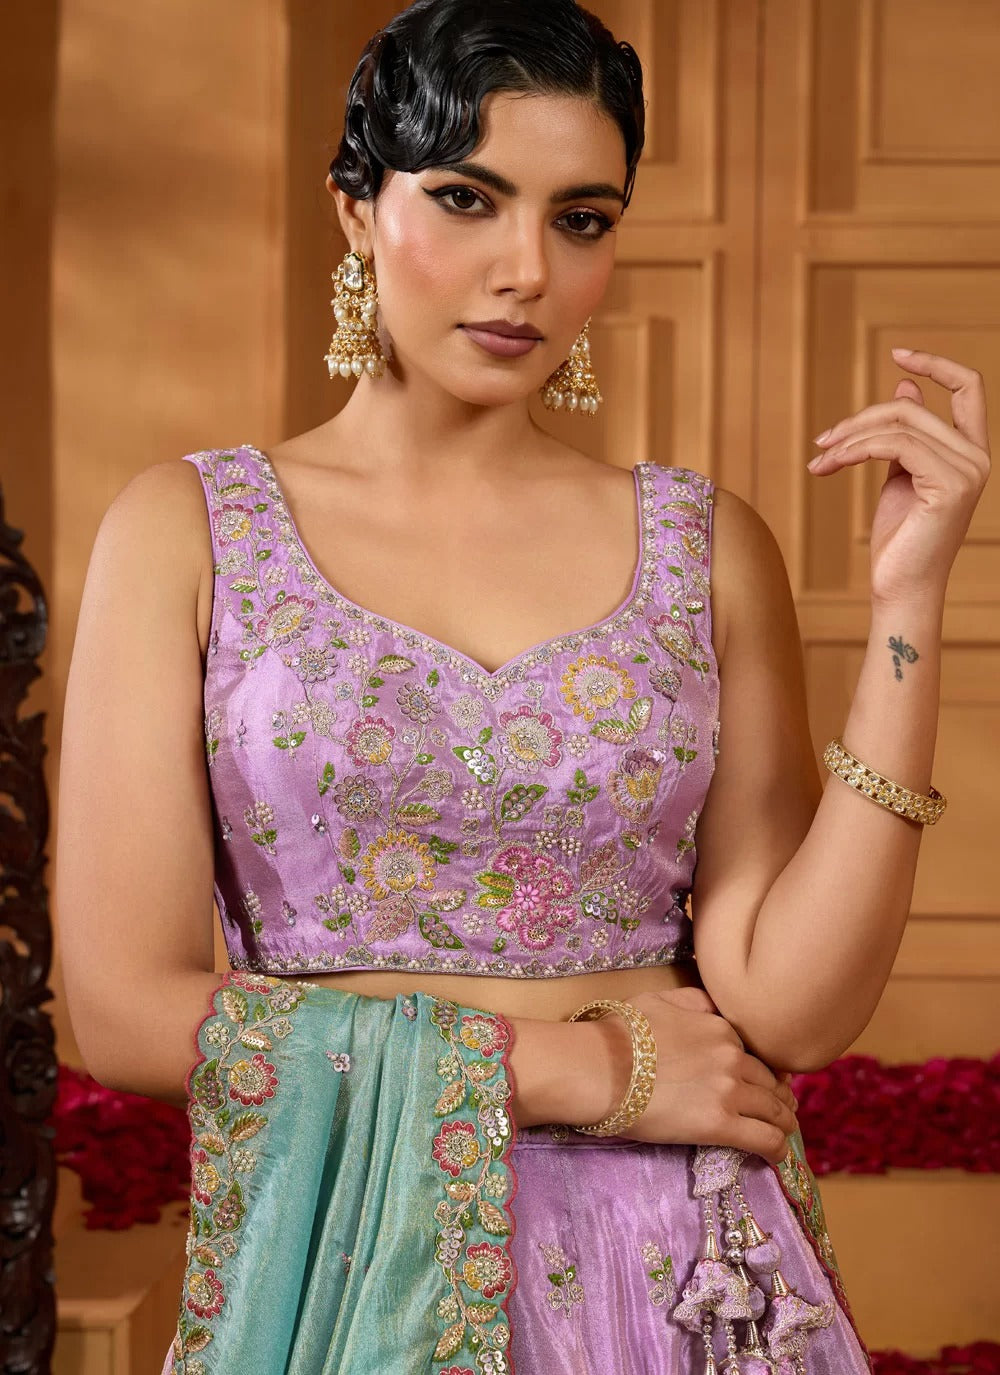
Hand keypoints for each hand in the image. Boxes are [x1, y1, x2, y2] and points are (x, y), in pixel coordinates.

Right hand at [600, 986, 799, 1164]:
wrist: (600, 1068)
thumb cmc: (620, 1033)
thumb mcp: (659, 1001)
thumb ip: (693, 1001)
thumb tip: (713, 1007)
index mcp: (720, 1028)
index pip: (755, 1053)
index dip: (763, 1070)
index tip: (766, 1082)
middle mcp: (732, 1057)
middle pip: (770, 1082)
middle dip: (779, 1097)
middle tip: (782, 1111)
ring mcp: (728, 1091)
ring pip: (774, 1111)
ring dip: (783, 1123)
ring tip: (784, 1133)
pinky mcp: (719, 1124)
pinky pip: (764, 1139)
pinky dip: (777, 1149)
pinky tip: (778, 1156)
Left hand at [808, 349, 990, 605]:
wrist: (901, 589)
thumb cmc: (899, 539)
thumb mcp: (900, 477)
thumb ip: (906, 435)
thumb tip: (905, 389)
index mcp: (970, 452)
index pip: (970, 387)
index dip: (936, 363)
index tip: (897, 352)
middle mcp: (978, 458)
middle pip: (912, 408)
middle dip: (859, 419)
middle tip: (822, 441)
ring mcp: (968, 471)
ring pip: (900, 424)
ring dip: (849, 438)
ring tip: (820, 459)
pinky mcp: (948, 486)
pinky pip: (894, 446)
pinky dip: (855, 451)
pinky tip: (829, 466)